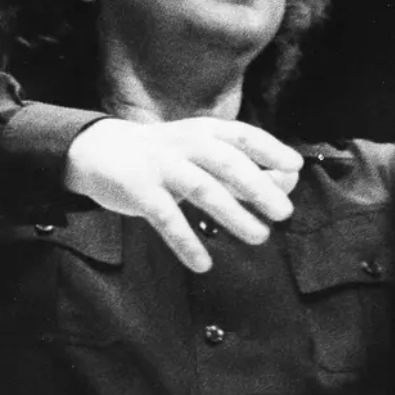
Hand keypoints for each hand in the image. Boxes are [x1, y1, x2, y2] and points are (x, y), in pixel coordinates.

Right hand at [64, 117, 302, 272]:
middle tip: (283, 212)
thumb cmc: (165, 155)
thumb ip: (242, 167)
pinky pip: (166, 218)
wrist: (99, 150)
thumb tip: (289, 180)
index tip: (295, 167)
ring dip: (233, 215)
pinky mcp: (138, 190)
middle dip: (258, 187)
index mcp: (204, 131)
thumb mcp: (203, 154)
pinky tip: (203, 264)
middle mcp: (186, 143)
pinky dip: (185, 241)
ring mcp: (161, 166)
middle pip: (227, 162)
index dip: (270, 148)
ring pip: (202, 189)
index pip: (242, 135)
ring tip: (259, 237)